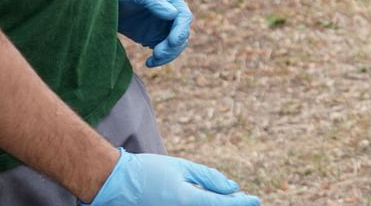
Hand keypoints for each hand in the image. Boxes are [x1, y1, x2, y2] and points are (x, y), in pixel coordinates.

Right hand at [84, 149, 259, 204]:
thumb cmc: (148, 171)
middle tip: (246, 200)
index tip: (255, 199)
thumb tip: (233, 187)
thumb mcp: (182, 168)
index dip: (241, 202)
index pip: (222, 204)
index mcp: (187, 200)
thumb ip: (209, 178)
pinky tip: (210, 201)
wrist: (115, 183)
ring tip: (229, 200)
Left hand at [115, 0, 191, 67]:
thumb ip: (153, 1)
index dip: (181, 30)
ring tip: (152, 61)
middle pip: (182, 33)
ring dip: (168, 55)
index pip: (184, 16)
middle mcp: (171, 13)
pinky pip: (164, 51)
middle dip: (173, 46)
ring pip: (176, 45)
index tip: (172, 41)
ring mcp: (163, 27)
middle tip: (157, 53)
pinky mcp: (153, 37)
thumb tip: (173, 14)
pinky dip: (160, 60)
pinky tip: (149, 63)